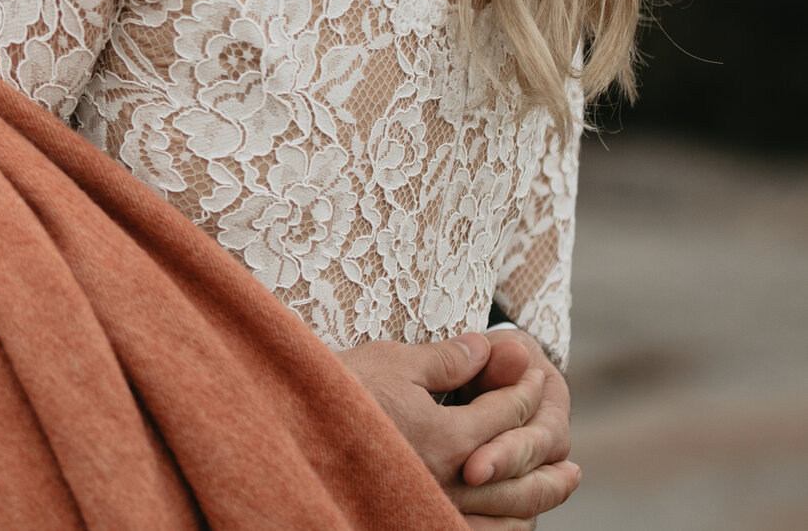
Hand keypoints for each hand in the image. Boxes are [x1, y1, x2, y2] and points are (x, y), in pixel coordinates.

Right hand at [335, 333, 578, 529]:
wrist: (288, 434)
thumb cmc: (335, 392)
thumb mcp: (391, 362)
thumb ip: (446, 359)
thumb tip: (486, 347)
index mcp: (449, 436)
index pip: (508, 411)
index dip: (525, 386)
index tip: (534, 372)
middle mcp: (452, 481)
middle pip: (524, 472)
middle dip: (550, 458)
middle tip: (572, 460)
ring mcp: (436, 506)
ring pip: (511, 512)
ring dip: (541, 498)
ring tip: (558, 490)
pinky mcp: (418, 522)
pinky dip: (507, 529)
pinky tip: (515, 521)